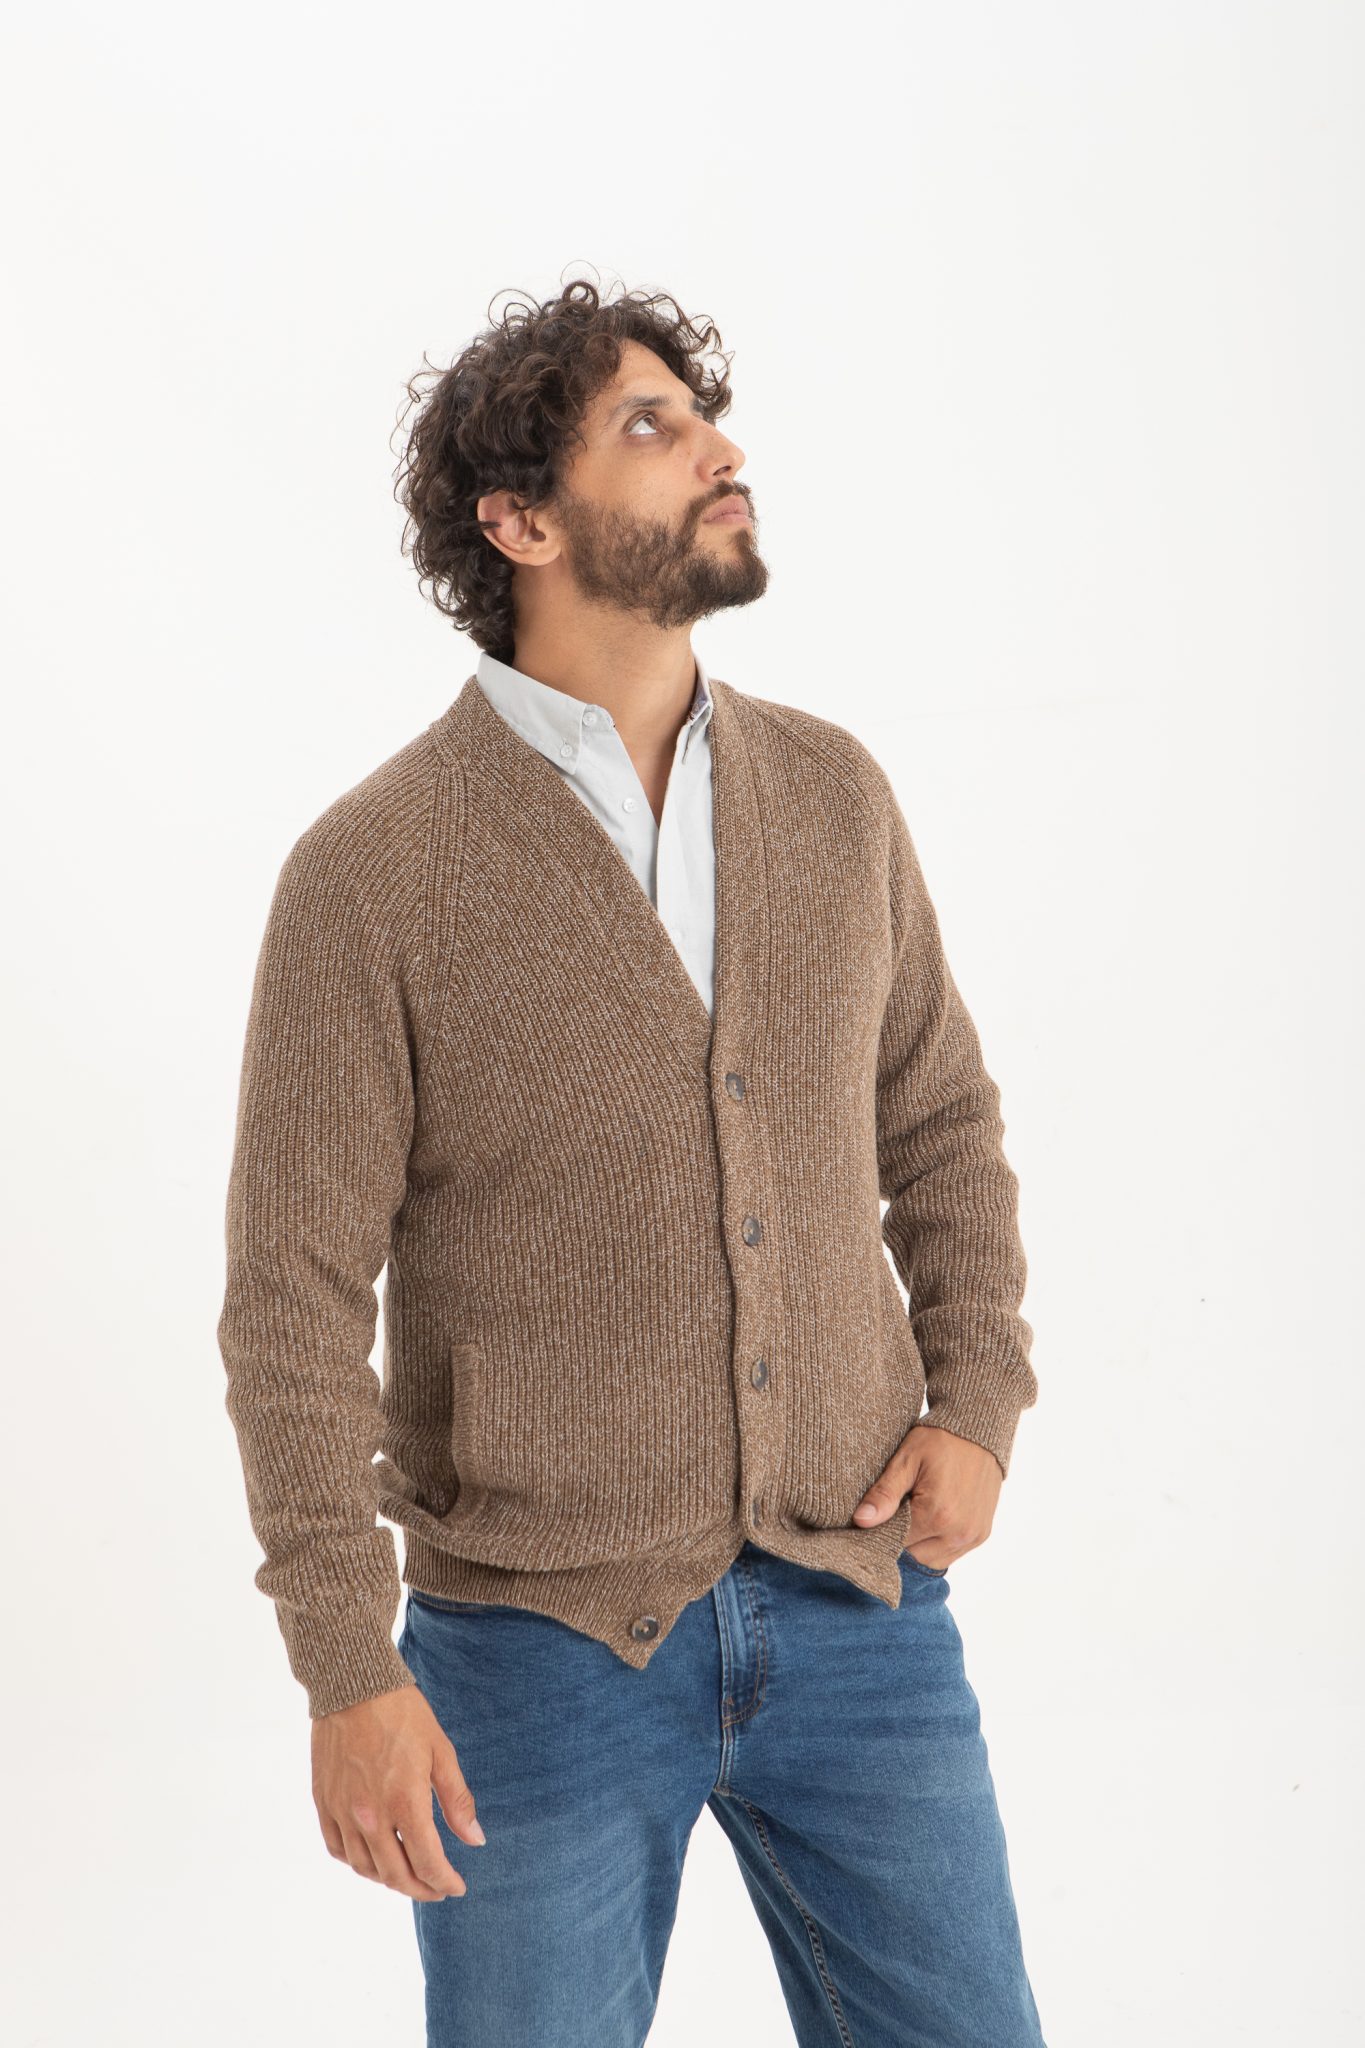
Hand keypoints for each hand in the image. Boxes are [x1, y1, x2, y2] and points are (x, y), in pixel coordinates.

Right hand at [311, 1682, 485, 1899]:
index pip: (428, 1863)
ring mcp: (343, 1812)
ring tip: (408, 1874)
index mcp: (405, 1802)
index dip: (445, 1882)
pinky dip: (357, 1862)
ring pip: (365, 1868)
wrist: (353, 1684)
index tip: (457, 1887)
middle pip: (396, 1875)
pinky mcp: (324, 1802)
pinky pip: (337, 1849)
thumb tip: (476, 1841)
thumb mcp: (440, 1751)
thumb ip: (457, 1801)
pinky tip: (372, 1857)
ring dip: (389, 1880)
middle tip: (437, 1889)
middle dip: (421, 1889)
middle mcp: (370, 1816)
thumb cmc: (403, 1713)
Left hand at [851, 1423, 1001, 1570]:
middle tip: (893, 1513)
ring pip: (932, 1560)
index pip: (894, 1543)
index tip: (875, 1516)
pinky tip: (930, 1520)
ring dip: (918, 1546)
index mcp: (936, 1515)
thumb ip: (884, 1493)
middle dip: (899, 1540)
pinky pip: (951, 1554)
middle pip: (913, 1557)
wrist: (979, 1430)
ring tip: (912, 1516)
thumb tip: (861, 1521)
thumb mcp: (907, 1459)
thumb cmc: (941, 1440)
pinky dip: (937, 1544)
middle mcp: (958, 1533)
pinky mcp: (981, 1535)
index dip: (880, 1532)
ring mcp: (973, 1536)